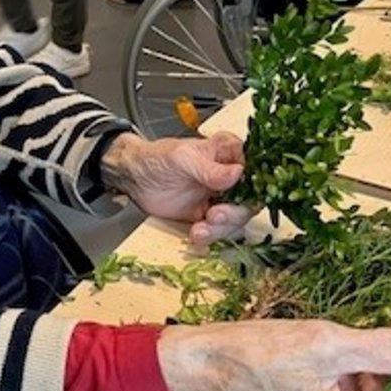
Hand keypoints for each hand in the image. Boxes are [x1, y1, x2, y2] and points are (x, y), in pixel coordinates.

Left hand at [100, 131, 249, 241]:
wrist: (134, 177)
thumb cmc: (157, 158)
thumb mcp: (182, 158)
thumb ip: (209, 168)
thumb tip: (237, 173)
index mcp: (229, 154)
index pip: (256, 169)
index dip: (256, 185)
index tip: (245, 196)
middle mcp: (230, 177)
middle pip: (249, 200)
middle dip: (235, 213)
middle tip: (216, 215)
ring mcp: (220, 198)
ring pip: (235, 219)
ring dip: (222, 228)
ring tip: (201, 229)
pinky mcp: (206, 216)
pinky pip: (217, 231)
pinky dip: (209, 236)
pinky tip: (196, 234)